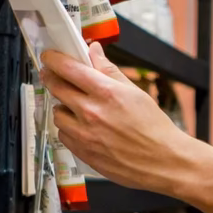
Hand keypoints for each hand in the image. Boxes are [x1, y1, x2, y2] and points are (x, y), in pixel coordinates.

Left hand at [41, 45, 200, 193]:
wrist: (162, 161)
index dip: (54, 59)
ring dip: (62, 106)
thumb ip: (109, 70)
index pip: (69, 68)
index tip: (50, 57)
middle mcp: (92, 112)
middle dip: (51, 78)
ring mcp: (85, 134)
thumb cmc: (154, 128)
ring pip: (57, 113)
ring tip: (74, 106)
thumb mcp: (135, 92)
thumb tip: (94, 52)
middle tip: (53, 75)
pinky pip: (63, 135)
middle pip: (56, 88)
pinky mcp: (83, 152)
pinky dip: (68, 128)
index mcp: (106, 93)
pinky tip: (81, 126)